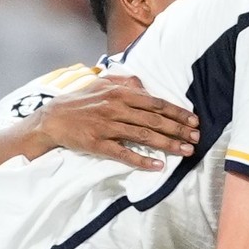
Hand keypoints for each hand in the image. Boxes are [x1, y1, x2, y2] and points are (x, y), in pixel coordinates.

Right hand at [22, 74, 200, 169]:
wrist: (52, 119)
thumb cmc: (79, 101)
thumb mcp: (101, 84)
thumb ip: (124, 82)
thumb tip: (143, 84)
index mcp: (120, 93)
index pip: (155, 102)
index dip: (177, 112)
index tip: (193, 121)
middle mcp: (116, 108)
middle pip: (154, 119)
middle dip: (178, 130)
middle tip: (196, 138)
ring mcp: (107, 127)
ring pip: (143, 136)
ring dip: (167, 145)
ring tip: (185, 152)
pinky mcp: (98, 144)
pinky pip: (123, 153)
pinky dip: (141, 160)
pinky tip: (157, 166)